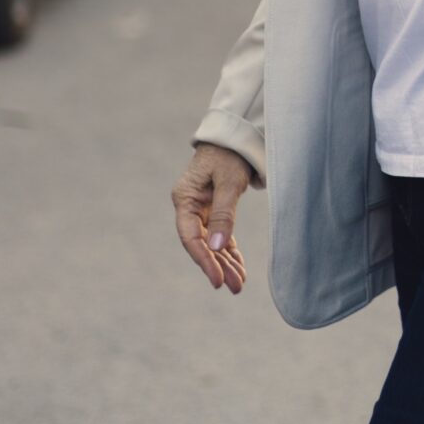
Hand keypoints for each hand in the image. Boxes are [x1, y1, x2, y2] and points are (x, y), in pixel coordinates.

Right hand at [173, 143, 253, 294]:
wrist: (234, 136)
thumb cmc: (229, 155)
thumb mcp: (228, 183)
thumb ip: (223, 214)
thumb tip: (218, 248)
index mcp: (184, 199)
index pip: (191, 237)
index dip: (204, 260)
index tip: (218, 280)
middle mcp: (189, 207)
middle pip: (202, 244)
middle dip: (218, 267)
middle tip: (235, 287)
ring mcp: (200, 209)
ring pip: (212, 243)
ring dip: (225, 263)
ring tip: (239, 283)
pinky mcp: (213, 210)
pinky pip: (220, 236)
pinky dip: (229, 251)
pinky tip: (238, 268)